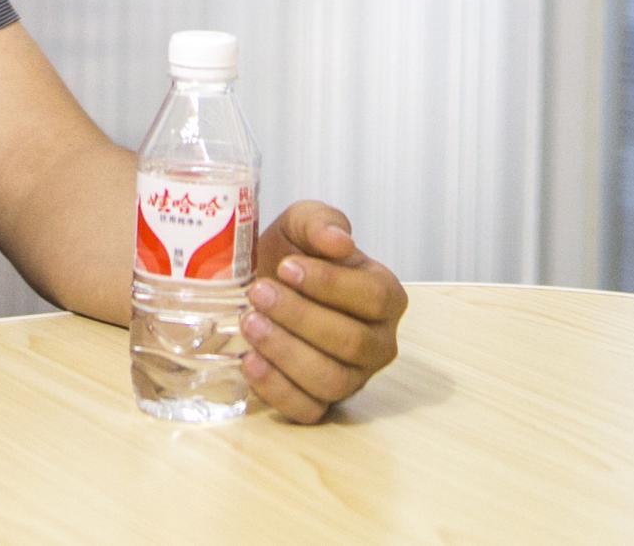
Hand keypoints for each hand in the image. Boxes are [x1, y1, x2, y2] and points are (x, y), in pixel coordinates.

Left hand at [242, 201, 406, 422]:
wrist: (258, 286)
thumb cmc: (289, 256)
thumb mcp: (301, 224)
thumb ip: (321, 222)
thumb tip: (340, 242)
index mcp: (384, 296)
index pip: (374, 298)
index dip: (330, 284)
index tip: (286, 267)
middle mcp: (377, 343)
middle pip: (351, 342)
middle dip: (300, 317)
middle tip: (257, 293)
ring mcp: (352, 378)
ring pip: (331, 379)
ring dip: (286, 352)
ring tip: (249, 323)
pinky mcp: (321, 404)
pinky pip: (308, 410)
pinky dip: (277, 389)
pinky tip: (249, 361)